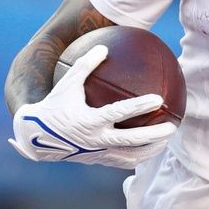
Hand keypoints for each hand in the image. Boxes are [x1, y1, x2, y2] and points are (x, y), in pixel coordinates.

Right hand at [8, 44, 175, 168]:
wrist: (36, 137)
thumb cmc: (54, 105)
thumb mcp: (66, 83)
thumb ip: (85, 65)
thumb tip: (104, 47)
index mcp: (89, 121)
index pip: (119, 113)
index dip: (140, 106)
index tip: (158, 99)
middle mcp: (95, 140)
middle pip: (131, 140)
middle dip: (154, 135)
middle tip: (172, 127)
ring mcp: (97, 153)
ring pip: (130, 156)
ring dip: (150, 150)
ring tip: (167, 141)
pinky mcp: (97, 160)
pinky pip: (122, 161)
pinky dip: (138, 157)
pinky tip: (150, 149)